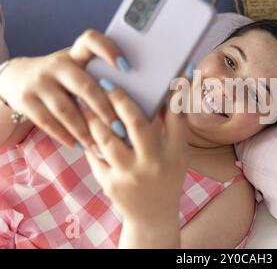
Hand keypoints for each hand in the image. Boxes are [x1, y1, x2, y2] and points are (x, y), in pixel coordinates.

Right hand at [0, 30, 127, 147]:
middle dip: (104, 109)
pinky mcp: (25, 100)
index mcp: (76, 54)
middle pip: (84, 85)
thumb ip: (100, 78)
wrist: (18, 78)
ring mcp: (39, 82)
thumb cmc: (64, 78)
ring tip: (101, 147)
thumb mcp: (79, 70)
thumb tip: (135, 102)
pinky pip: (48, 122)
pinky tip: (80, 146)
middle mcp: (57, 65)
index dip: (109, 50)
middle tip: (119, 128)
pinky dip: (66, 137)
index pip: (91, 40)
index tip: (126, 68)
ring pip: (66, 110)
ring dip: (86, 131)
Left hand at [80, 84, 187, 228]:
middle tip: (107, 84)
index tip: (170, 73)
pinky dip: (91, 140)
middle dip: (120, 100)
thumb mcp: (178, 154)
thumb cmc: (167, 176)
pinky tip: (86, 128)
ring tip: (86, 103)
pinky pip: (95, 155)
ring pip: (106, 138)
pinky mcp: (110, 184)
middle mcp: (154, 164)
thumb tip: (164, 93)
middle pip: (136, 123)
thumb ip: (171, 127)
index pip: (176, 116)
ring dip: (95, 117)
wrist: (153, 215)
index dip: (175, 92)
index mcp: (175, 153)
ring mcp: (130, 175)